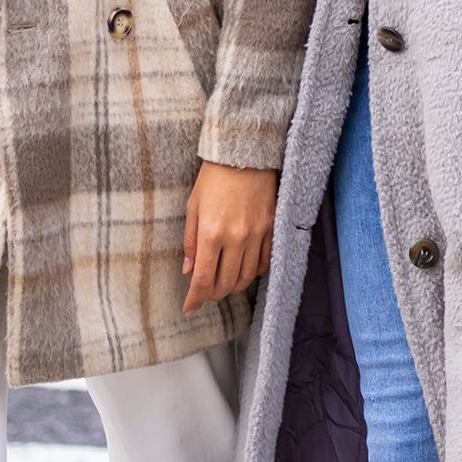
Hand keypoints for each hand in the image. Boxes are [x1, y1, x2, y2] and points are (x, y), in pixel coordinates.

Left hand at [182, 162, 277, 312]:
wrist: (245, 154)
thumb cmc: (213, 178)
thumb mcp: (193, 207)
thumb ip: (191, 241)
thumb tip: (189, 270)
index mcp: (211, 233)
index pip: (204, 279)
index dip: (196, 298)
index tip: (189, 308)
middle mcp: (236, 238)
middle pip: (226, 283)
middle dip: (213, 294)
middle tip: (205, 294)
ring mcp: (257, 235)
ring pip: (246, 277)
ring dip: (233, 286)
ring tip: (223, 284)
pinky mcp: (272, 229)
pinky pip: (264, 262)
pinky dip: (253, 273)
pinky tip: (243, 270)